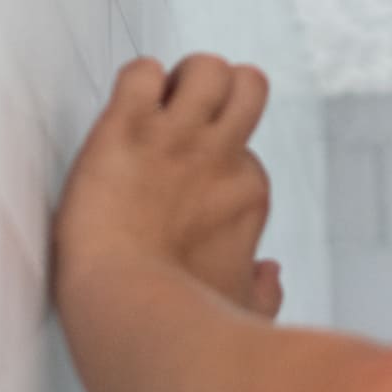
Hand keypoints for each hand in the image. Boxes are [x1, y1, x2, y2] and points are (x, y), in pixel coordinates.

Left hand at [53, 54, 283, 320]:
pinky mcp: (128, 125)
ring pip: (206, 66)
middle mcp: (222, 156)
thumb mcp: (239, 313)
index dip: (211, 161)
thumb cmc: (176, 326)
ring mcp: (177, 137)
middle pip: (248, 83)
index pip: (244, 150)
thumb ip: (263, 294)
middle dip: (217, 92)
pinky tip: (120, 115)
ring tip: (149, 113)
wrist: (124, 313)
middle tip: (179, 123)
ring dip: (177, 80)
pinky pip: (141, 71)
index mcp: (246, 195)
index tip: (178, 189)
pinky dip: (131, 83)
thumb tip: (271, 273)